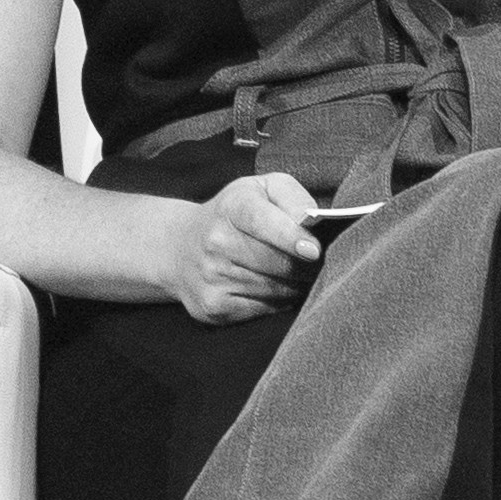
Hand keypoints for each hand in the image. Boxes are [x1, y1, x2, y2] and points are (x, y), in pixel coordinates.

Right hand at [158, 172, 320, 325]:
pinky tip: (278, 288)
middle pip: (276, 262)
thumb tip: (313, 221)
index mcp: (232, 206)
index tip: (314, 250)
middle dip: (307, 266)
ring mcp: (211, 276)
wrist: (180, 246)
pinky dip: (280, 301)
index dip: (292, 238)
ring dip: (297, 284)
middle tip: (320, 262)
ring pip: (275, 288)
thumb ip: (293, 198)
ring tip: (300, 273)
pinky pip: (265, 309)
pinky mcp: (213, 305)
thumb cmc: (237, 214)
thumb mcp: (264, 190)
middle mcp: (216, 241)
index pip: (263, 222)